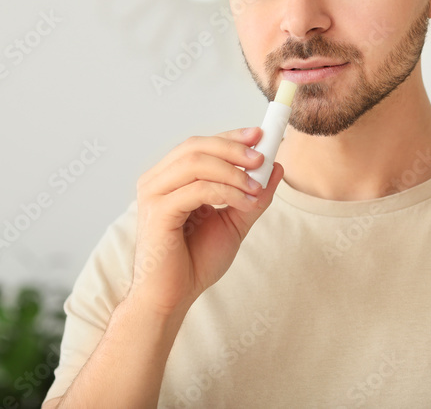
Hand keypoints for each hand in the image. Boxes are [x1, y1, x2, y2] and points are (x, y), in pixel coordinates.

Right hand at [128, 126, 281, 315]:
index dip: (231, 137)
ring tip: (256, 188)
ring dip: (234, 172)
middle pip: (196, 146)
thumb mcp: (235, 221)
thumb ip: (254, 194)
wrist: (174, 296)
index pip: (201, 145)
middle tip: (262, 158)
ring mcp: (153, 195)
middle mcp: (157, 181)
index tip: (261, 135)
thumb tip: (276, 166)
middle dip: (233, 148)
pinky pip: (197, 189)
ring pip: (196, 163)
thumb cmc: (196, 260)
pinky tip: (246, 202)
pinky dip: (227, 192)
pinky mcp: (158, 213)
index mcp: (171, 179)